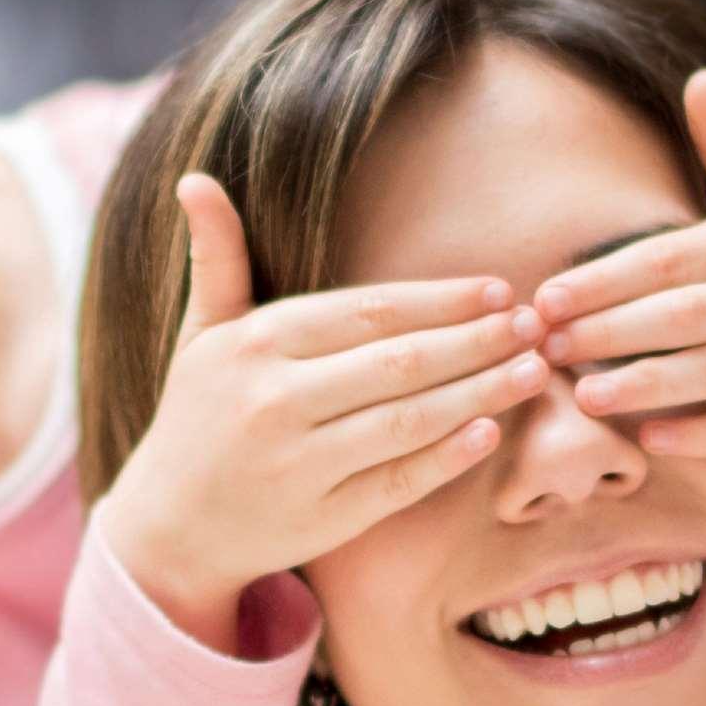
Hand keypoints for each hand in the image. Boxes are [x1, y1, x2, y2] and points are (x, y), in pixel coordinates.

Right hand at [95, 174, 551, 647]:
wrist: (169, 526)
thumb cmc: (199, 415)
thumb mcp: (202, 333)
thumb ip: (216, 258)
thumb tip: (196, 178)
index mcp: (258, 343)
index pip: (370, 311)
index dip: (442, 301)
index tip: (500, 291)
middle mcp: (276, 399)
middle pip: (400, 362)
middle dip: (477, 341)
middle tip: (536, 325)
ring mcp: (302, 463)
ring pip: (409, 420)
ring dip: (481, 392)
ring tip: (533, 370)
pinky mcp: (323, 518)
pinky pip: (399, 482)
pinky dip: (448, 457)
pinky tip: (492, 432)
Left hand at [532, 71, 705, 458]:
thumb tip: (702, 78)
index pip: (673, 259)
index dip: (606, 279)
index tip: (546, 297)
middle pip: (689, 315)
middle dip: (612, 331)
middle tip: (546, 347)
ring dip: (648, 385)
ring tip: (584, 397)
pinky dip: (705, 435)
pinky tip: (650, 440)